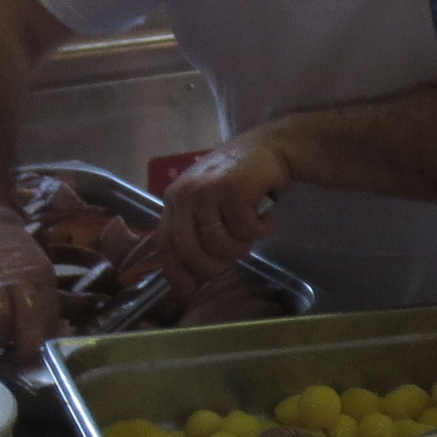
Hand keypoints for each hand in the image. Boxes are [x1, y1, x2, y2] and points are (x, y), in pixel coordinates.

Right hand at [0, 199, 59, 357]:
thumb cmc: (7, 253)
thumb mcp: (35, 269)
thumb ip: (41, 302)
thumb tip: (47, 340)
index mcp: (39, 277)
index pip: (47, 322)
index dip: (39, 348)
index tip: (31, 359)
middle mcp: (15, 278)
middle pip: (23, 325)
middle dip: (18, 351)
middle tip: (9, 354)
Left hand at [163, 131, 294, 286]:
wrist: (272, 146)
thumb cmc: (241, 178)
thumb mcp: (208, 201)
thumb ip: (195, 228)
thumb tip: (192, 274)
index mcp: (174, 199)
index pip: (165, 245)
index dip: (176, 273)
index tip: (189, 290)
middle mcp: (184, 194)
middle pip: (188, 250)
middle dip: (211, 267)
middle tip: (231, 262)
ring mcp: (207, 191)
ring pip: (219, 244)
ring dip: (241, 247)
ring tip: (251, 232)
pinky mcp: (232, 191)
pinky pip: (245, 231)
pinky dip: (260, 230)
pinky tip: (264, 217)